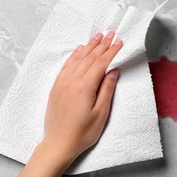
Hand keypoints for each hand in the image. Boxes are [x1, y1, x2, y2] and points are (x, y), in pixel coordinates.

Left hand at [42, 31, 121, 160]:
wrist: (58, 143)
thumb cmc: (83, 132)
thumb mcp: (100, 113)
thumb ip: (107, 90)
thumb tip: (113, 71)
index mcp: (85, 86)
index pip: (101, 63)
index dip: (111, 51)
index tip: (119, 42)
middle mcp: (72, 80)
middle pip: (89, 58)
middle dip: (101, 45)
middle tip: (111, 33)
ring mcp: (62, 83)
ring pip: (77, 59)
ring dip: (88, 47)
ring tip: (97, 37)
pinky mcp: (56, 87)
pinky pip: (66, 66)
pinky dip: (74, 56)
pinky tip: (79, 50)